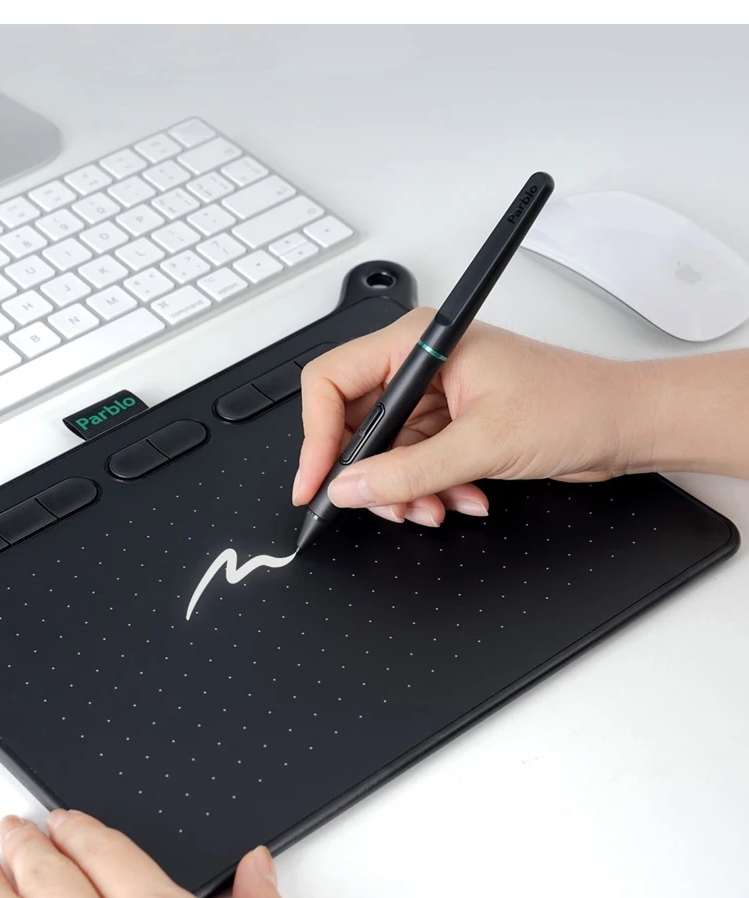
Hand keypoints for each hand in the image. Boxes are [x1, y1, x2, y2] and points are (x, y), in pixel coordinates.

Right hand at [293, 307, 646, 523]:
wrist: (627, 425)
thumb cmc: (575, 404)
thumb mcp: (482, 445)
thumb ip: (408, 472)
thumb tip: (350, 488)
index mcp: (420, 342)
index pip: (333, 381)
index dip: (317, 435)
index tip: (317, 482)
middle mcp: (421, 365)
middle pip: (355, 423)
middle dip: (370, 474)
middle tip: (384, 506)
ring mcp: (435, 397)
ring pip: (384, 452)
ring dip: (406, 490)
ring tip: (439, 506)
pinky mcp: (450, 425)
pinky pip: (412, 464)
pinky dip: (430, 489)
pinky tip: (464, 497)